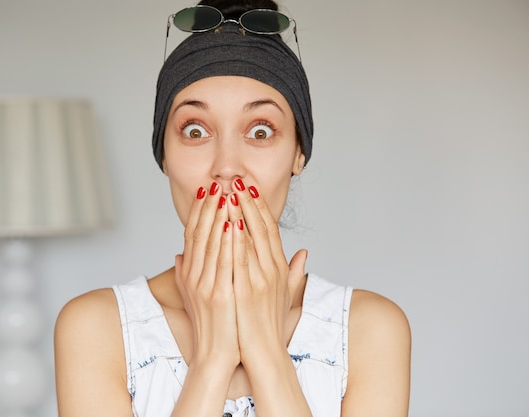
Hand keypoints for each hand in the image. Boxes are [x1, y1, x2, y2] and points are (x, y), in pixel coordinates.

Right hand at [175, 182, 239, 369]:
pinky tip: (235, 222)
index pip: (193, 235)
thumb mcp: (193, 296)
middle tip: (217, 183)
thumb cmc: (212, 325)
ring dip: (219, 215)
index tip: (207, 192)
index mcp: (190, 274)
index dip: (199, 212)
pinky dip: (229, 240)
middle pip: (200, 234)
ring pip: (212, 242)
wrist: (216, 355)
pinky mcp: (221, 294)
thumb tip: (179, 255)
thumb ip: (186, 274)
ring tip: (226, 193)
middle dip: (209, 206)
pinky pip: (225, 261)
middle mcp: (195, 276)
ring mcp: (207, 285)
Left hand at [226, 178, 307, 361]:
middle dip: (248, 201)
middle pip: (260, 227)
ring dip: (238, 211)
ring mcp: (259, 279)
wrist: (264, 354)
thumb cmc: (270, 325)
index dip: (260, 207)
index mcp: (278, 268)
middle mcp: (272, 270)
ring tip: (227, 190)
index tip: (249, 189)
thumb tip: (305, 253)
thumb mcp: (285, 295)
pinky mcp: (245, 290)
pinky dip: (234, 238)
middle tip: (236, 179)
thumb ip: (294, 272)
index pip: (270, 230)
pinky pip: (239, 258)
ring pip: (249, 237)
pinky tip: (227, 220)